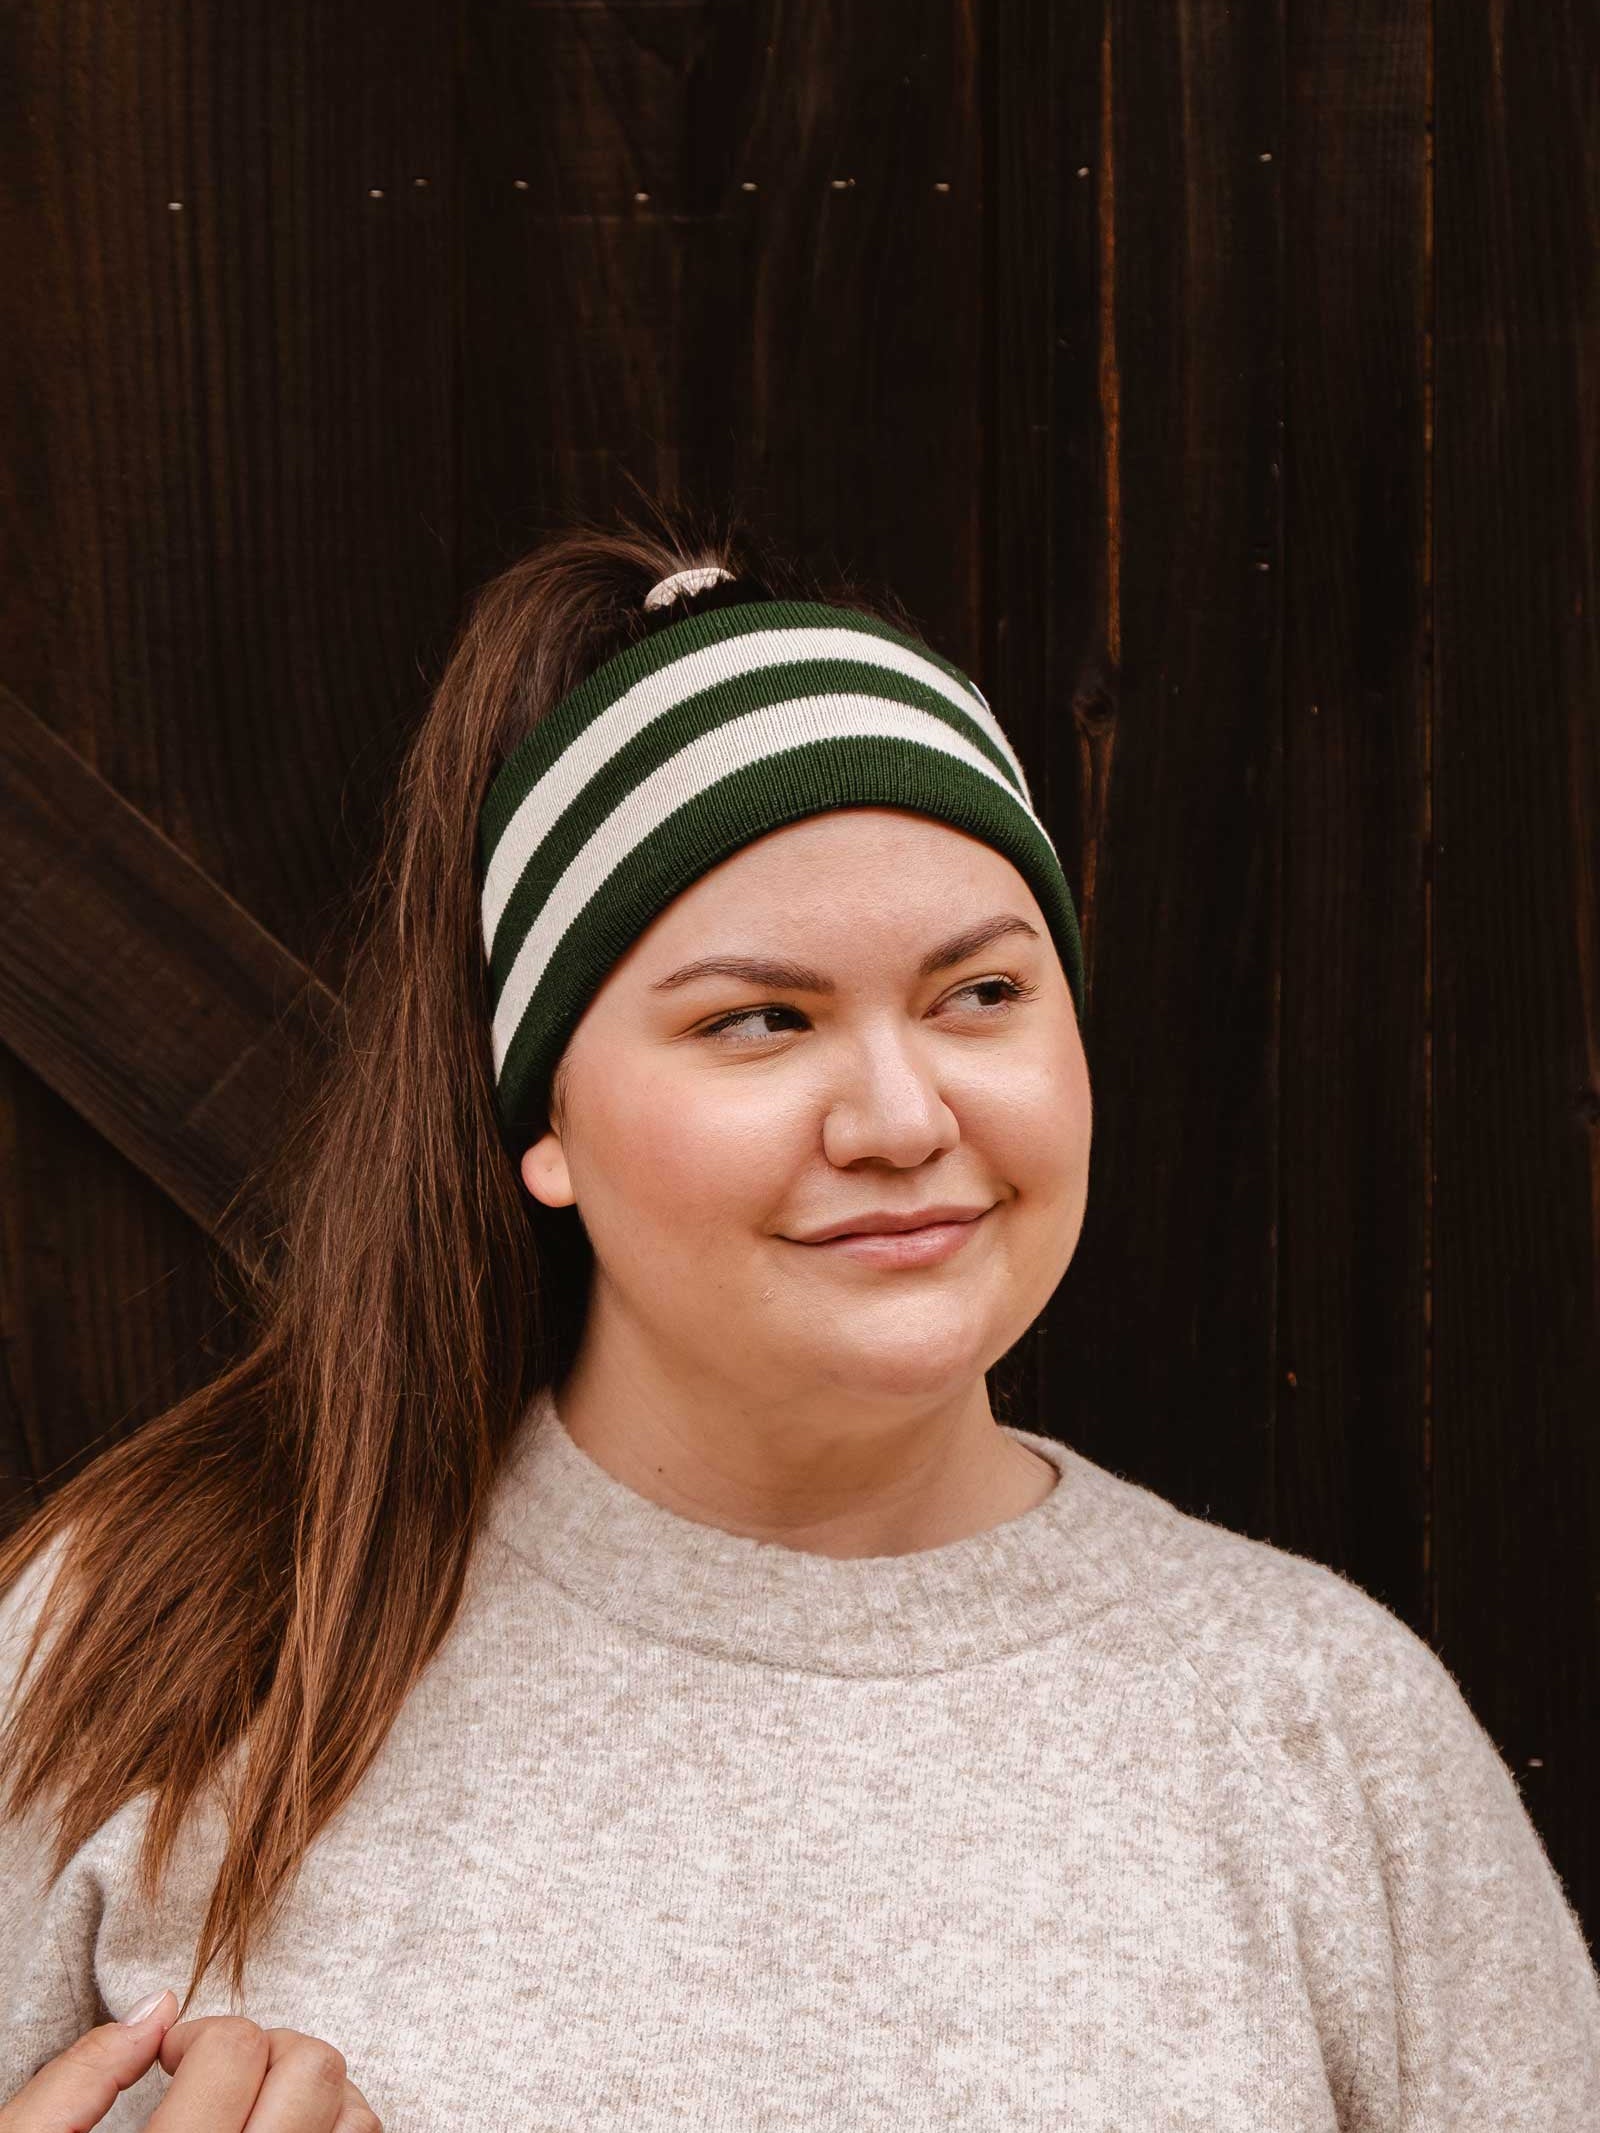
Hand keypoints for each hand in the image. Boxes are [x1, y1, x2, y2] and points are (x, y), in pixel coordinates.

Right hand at [0, 1988, 382, 2130]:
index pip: (234, 2051)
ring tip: (253, 2110)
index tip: (174, 2058)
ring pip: (354, 2120)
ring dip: (311, 2094)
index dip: (201, 2034)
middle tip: (216, 2078)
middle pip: (312, 2071)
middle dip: (266, 2049)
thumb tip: (158, 2010)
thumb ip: (80, 2080)